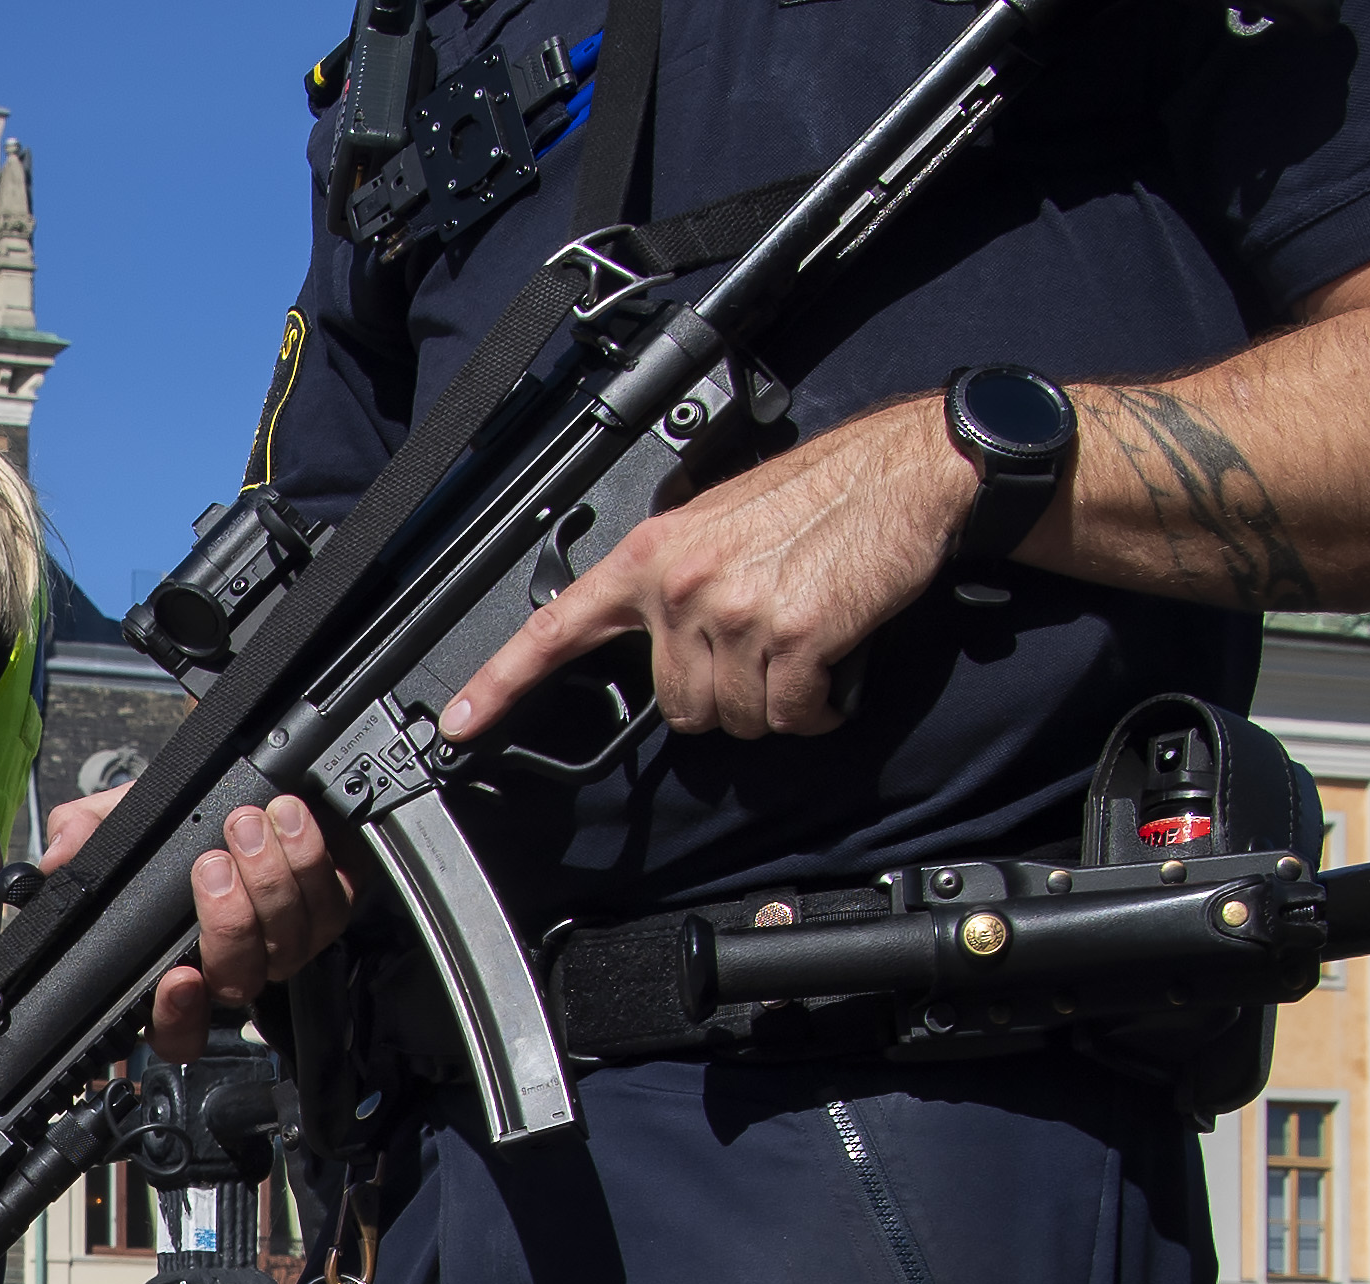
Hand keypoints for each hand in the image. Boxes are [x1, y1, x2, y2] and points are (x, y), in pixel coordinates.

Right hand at [45, 783, 363, 1060]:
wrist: (250, 791)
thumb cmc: (183, 820)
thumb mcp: (120, 821)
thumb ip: (83, 835)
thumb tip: (60, 856)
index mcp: (176, 966)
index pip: (175, 1031)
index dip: (178, 1018)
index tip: (178, 980)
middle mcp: (233, 967)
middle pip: (237, 980)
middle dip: (228, 923)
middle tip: (212, 863)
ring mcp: (284, 945)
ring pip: (286, 945)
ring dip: (270, 884)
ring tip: (248, 828)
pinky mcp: (327, 911)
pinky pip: (327, 907)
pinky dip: (309, 861)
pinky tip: (289, 824)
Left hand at [443, 395, 966, 748]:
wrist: (909, 474)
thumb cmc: (825, 497)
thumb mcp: (722, 522)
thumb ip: (673, 583)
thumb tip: (656, 645)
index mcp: (652, 555)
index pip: (556, 628)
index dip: (501, 683)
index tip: (460, 724)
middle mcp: (681, 586)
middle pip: (677, 705)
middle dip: (727, 692)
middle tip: (771, 644)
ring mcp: (736, 613)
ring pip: (735, 719)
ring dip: (778, 701)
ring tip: (809, 643)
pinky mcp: (794, 637)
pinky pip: (792, 715)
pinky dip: (820, 705)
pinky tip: (836, 663)